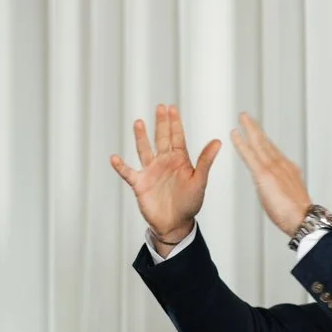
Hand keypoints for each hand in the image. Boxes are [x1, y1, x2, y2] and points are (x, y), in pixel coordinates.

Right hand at [110, 105, 219, 247]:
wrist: (175, 224)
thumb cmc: (189, 203)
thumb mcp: (199, 181)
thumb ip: (205, 161)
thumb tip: (217, 141)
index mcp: (179, 160)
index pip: (176, 137)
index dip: (174, 123)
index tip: (172, 108)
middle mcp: (164, 162)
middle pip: (161, 139)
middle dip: (160, 123)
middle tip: (160, 107)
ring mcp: (150, 171)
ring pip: (144, 150)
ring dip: (141, 137)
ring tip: (138, 122)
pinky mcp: (139, 184)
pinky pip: (128, 172)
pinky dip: (120, 166)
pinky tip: (114, 158)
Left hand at [229, 113, 315, 235]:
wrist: (304, 218)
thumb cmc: (296, 215)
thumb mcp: (287, 198)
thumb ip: (277, 189)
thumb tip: (270, 189)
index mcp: (287, 169)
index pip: (272, 151)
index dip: (263, 141)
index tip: (257, 133)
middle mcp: (281, 164)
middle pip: (265, 142)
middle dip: (255, 128)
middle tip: (247, 117)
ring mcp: (273, 167)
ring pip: (259, 143)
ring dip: (250, 129)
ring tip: (243, 118)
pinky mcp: (264, 174)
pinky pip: (249, 154)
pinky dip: (241, 143)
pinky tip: (235, 134)